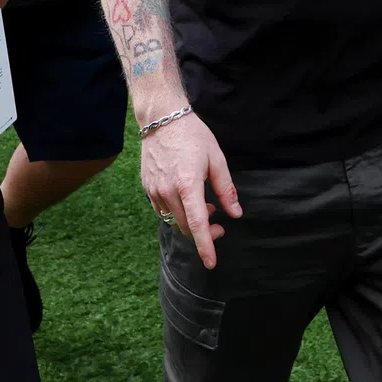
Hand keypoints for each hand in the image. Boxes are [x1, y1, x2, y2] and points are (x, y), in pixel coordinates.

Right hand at [140, 112, 241, 268]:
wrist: (161, 118)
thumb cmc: (192, 135)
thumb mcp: (216, 159)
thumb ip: (226, 189)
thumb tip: (235, 213)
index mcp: (188, 185)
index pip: (198, 224)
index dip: (205, 246)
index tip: (211, 263)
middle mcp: (168, 191)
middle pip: (186, 226)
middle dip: (203, 231)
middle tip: (219, 221)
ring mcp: (154, 190)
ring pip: (173, 220)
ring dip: (190, 220)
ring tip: (203, 205)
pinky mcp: (147, 187)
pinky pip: (162, 209)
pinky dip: (176, 211)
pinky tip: (186, 198)